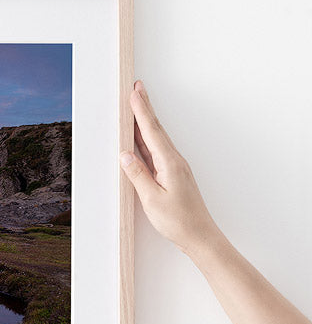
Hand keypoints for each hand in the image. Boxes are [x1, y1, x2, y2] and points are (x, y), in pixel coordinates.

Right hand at [120, 80, 221, 256]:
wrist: (199, 235)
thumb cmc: (177, 220)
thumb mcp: (152, 199)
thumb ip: (137, 174)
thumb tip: (124, 154)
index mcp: (169, 163)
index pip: (151, 132)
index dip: (141, 111)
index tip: (134, 93)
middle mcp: (174, 160)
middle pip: (155, 129)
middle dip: (144, 107)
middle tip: (136, 88)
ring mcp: (173, 166)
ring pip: (155, 138)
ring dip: (144, 121)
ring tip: (135, 106)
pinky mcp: (171, 174)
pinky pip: (155, 151)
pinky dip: (145, 139)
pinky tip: (138, 137)